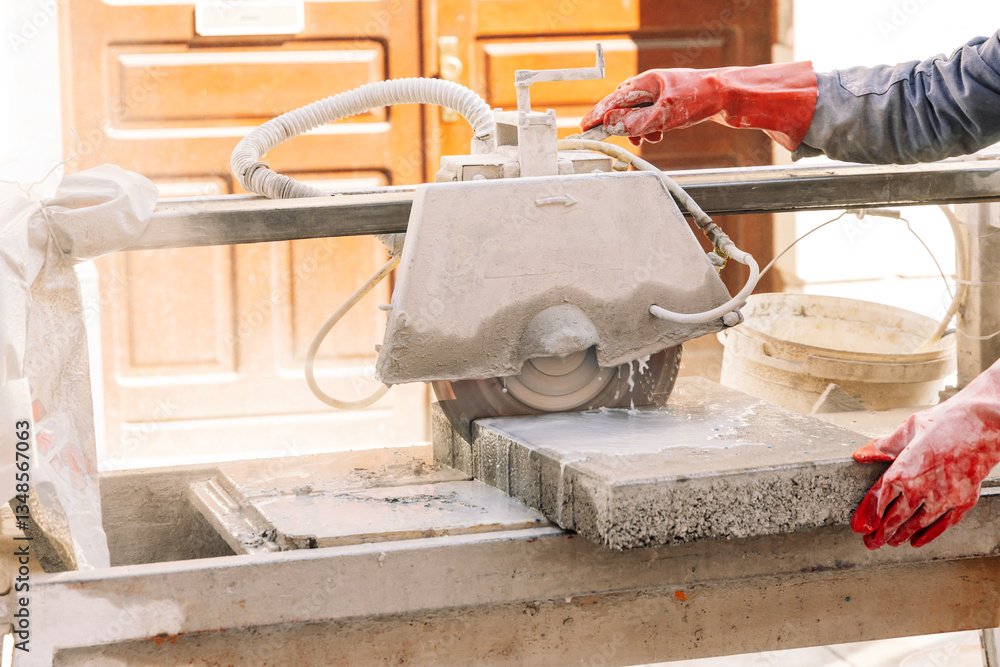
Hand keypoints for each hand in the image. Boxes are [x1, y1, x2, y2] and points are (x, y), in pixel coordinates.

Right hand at [580, 62, 816, 149]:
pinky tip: (658, 135)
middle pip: (622, 108)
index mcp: (643, 82)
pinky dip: (649, 128)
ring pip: (636, 115)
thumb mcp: (663, 115)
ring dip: (638, 130)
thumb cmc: (699, 99)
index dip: (597, 117)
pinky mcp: (667, 102)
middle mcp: (648, 85)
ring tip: (647, 140)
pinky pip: (649, 117)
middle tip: (620, 141)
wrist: (729, 95)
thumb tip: (609, 124)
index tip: (583, 129)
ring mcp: (658, 93)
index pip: (612, 102)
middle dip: (621, 126)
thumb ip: (635, 122)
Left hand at [851, 362, 999, 548]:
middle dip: (881, 532)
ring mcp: (943, 498)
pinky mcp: (962, 501)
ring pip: (917, 523)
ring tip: (890, 543)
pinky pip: (942, 524)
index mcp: (902, 472)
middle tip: (870, 543)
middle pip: (895, 517)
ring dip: (901, 535)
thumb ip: (883, 447)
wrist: (982, 425)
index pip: (879, 499)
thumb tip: (861, 454)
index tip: (859, 526)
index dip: (867, 515)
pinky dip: (929, 535)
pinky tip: (917, 541)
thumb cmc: (944, 423)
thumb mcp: (906, 430)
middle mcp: (920, 489)